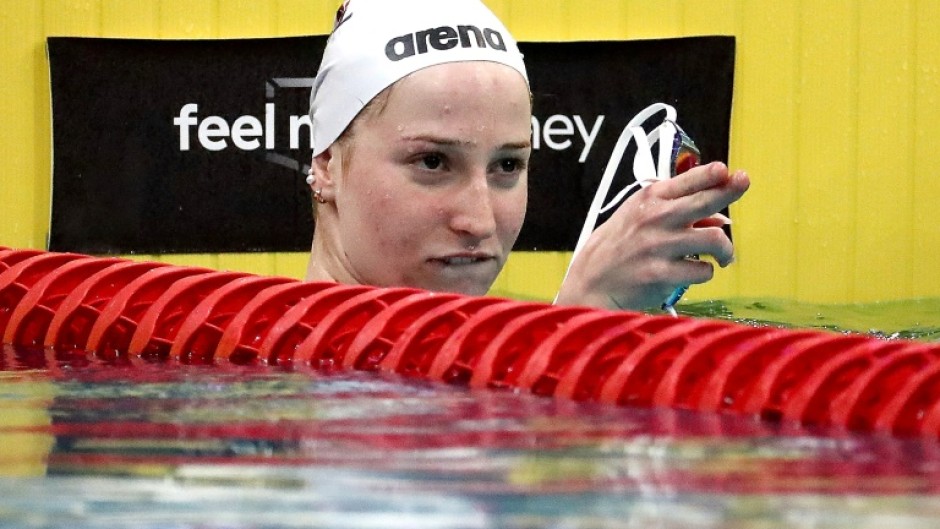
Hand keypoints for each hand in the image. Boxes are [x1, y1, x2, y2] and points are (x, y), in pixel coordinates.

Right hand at [555, 162, 749, 310]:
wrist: (592, 279)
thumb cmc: (620, 245)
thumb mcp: (640, 216)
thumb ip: (677, 211)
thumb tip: (721, 218)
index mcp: (649, 199)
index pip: (689, 179)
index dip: (713, 173)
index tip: (729, 171)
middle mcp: (656, 217)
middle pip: (707, 200)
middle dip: (731, 191)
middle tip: (744, 184)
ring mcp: (659, 245)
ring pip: (714, 238)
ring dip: (726, 249)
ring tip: (723, 256)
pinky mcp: (661, 274)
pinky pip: (703, 270)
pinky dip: (705, 272)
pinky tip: (696, 272)